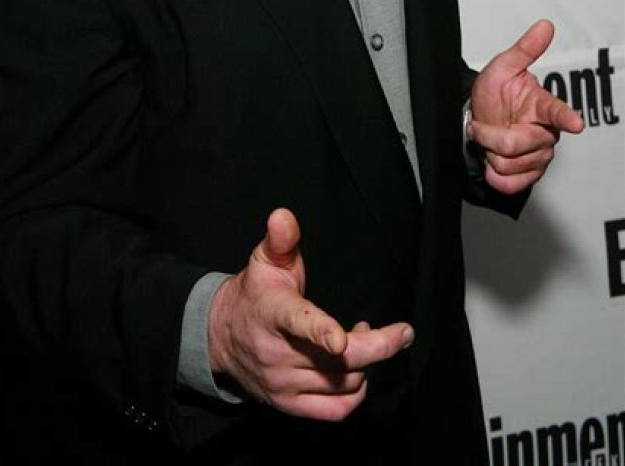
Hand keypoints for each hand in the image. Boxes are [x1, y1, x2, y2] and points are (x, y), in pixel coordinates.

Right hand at [208, 207, 413, 420]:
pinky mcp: (290, 405)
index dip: (321, 331)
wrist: (221, 336)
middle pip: (337, 360)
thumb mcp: (264, 260)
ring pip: (342, 383)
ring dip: (367, 362)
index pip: (298, 323)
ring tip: (367, 335)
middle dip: (378, 347)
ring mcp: (283, 383)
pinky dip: (356, 392)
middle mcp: (276, 353)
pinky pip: (335, 409)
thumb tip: (283, 215)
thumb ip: (281, 239)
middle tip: (403, 332)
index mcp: (272, 312)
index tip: (342, 337)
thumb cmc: (254, 293)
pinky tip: (358, 369)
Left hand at [468, 19, 583, 195]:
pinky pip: (509, 184)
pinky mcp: (529, 176)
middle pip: (516, 144)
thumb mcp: (502, 67)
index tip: (575, 122)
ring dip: (489, 153)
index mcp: (542, 106)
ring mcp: (539, 157)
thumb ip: (524, 49)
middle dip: (489, 135)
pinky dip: (494, 175)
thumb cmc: (495, 93)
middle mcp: (545, 134)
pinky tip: (492, 161)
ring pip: (509, 165)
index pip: (556, 112)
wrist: (479, 118)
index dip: (565, 117)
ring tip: (489, 140)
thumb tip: (545, 25)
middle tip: (481, 126)